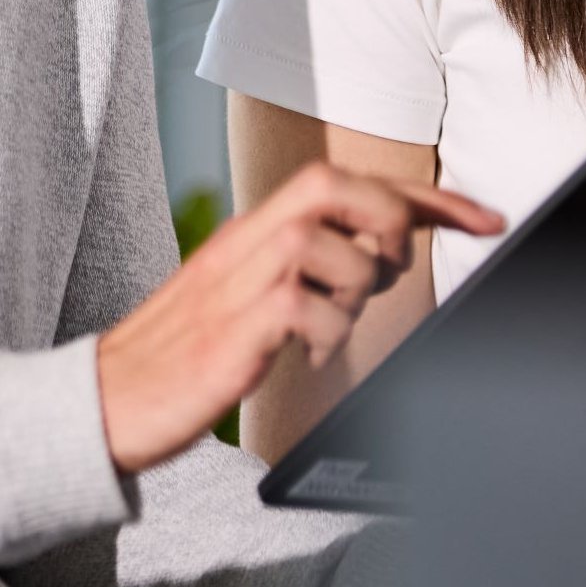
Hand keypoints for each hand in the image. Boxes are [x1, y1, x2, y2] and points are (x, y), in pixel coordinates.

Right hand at [95, 160, 504, 473]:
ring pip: (325, 243)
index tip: (484, 216)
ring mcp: (234, 283)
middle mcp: (245, 241)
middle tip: (388, 268)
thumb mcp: (247, 297)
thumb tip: (375, 258)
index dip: (424, 196)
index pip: (347, 183)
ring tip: (328, 325)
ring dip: (354, 288)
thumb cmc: (183, 356)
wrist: (101, 402)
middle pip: (332, 185)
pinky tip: (307, 352)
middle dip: (386, 219)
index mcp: (252, 229)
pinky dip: (324, 330)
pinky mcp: (229, 332)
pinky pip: (301, 306)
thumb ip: (303, 268)